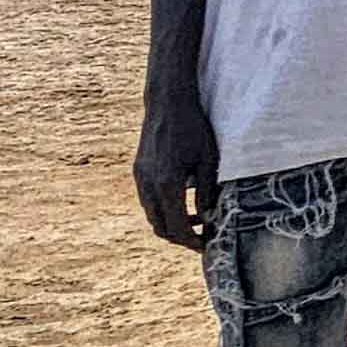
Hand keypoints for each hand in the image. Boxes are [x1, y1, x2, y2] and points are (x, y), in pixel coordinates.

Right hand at [133, 91, 219, 250]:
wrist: (167, 102)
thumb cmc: (193, 128)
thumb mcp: (208, 161)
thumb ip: (207, 192)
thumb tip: (208, 218)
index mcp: (167, 185)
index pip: (177, 228)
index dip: (192, 241)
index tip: (207, 245)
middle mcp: (148, 185)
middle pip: (160, 227)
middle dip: (181, 237)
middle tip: (202, 237)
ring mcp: (140, 178)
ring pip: (152, 215)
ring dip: (171, 223)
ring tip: (196, 219)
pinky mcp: (138, 170)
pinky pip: (147, 200)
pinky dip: (162, 209)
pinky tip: (182, 200)